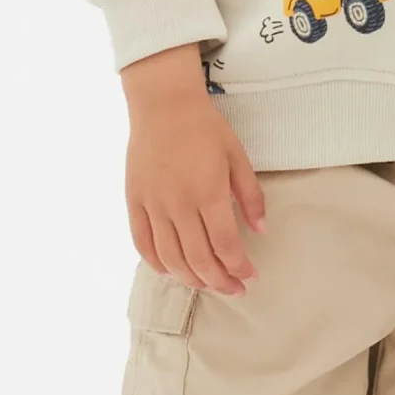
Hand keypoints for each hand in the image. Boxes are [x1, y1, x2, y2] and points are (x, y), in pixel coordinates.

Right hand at [120, 45, 267, 292]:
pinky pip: (142, 242)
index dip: (239, 267)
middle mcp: (179, 205)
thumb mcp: (237, 157)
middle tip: (234, 289)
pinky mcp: (134, 201)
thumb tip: (260, 231)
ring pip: (170, 258)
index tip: (250, 275)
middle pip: (198, 259)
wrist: (163, 105)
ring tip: (207, 285)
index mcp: (208, 193)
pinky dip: (156, 263)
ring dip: (190, 279)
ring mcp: (153, 205)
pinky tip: (171, 271)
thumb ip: (250, 196)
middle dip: (219, 281)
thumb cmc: (205, 128)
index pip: (225, 246)